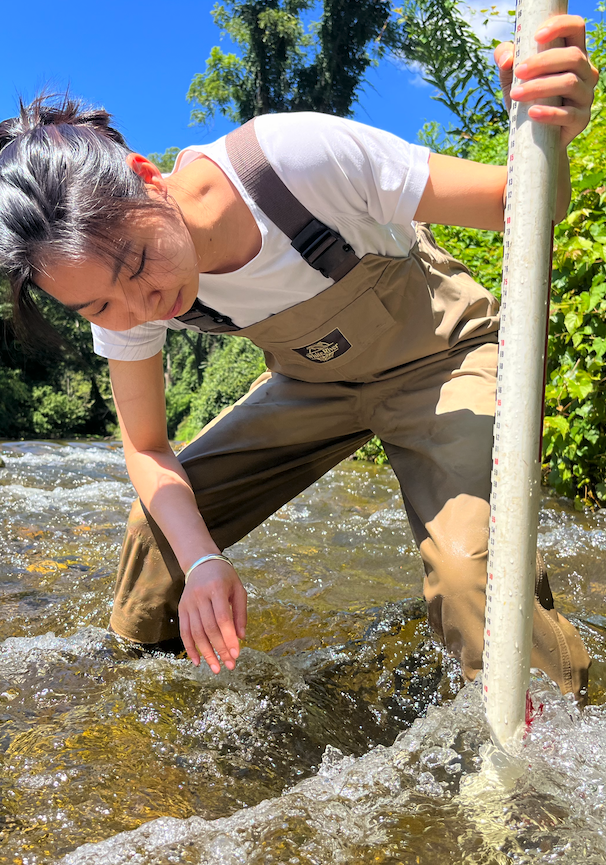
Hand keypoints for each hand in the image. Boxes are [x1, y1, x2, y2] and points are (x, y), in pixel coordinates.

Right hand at [178, 558, 246, 672]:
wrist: (201, 563)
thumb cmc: (224, 577)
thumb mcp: (238, 589)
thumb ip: (240, 613)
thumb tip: (241, 637)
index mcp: (216, 589)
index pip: (222, 618)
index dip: (229, 638)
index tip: (237, 654)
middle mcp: (200, 596)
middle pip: (209, 628)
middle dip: (220, 649)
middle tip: (229, 665)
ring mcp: (188, 603)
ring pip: (196, 633)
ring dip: (206, 653)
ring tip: (216, 668)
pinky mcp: (181, 609)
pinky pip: (184, 632)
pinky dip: (190, 648)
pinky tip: (198, 662)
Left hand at [494, 14, 598, 148]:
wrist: (532, 137)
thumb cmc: (524, 98)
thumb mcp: (510, 77)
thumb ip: (505, 59)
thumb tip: (507, 59)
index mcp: (573, 54)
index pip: (576, 28)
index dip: (560, 26)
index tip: (536, 36)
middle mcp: (586, 72)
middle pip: (573, 56)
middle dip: (543, 62)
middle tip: (518, 72)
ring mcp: (586, 96)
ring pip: (570, 83)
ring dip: (540, 87)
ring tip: (516, 94)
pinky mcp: (581, 119)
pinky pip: (568, 114)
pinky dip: (549, 113)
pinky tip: (532, 112)